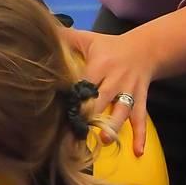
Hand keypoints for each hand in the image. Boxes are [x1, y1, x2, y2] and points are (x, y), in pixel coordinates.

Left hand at [73, 29, 154, 155]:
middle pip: (102, 99)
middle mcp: (116, 79)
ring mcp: (129, 91)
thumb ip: (65, 37)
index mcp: (101, 64)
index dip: (75, 95)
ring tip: (105, 140)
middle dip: (90, 115)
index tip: (61, 110)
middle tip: (76, 132)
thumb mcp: (89, 38)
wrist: (146, 49)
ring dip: (114, 126)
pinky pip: (141, 119)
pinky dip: (141, 135)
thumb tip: (39, 32)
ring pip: (123, 111)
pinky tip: (137, 152)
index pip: (86, 82)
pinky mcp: (140, 100)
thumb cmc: (111, 46)